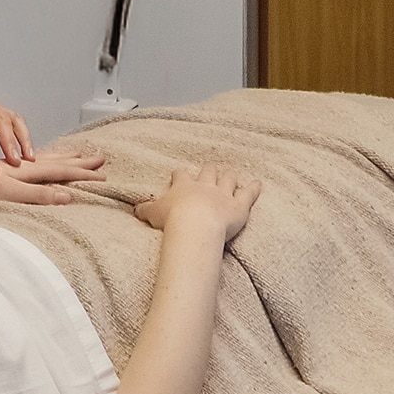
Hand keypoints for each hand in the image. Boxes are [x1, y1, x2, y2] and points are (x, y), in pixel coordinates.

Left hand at [0, 151, 107, 206]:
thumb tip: (65, 197)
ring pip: (38, 160)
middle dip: (77, 162)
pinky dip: (37, 162)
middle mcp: (13, 167)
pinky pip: (23, 166)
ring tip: (78, 155)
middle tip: (101, 158)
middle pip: (52, 161)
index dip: (80, 171)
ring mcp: (3, 168)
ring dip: (60, 158)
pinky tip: (38, 162)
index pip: (56, 169)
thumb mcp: (2, 194)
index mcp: (17, 171)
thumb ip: (33, 196)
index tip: (100, 171)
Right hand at [133, 165, 260, 243]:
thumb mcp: (152, 214)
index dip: (180, 175)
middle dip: (209, 169)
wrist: (195, 225)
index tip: (179, 175)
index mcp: (183, 185)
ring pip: (228, 179)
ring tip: (231, 173)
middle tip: (209, 168)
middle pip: (208, 171)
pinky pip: (248, 194)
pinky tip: (258, 183)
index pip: (181, 175)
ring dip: (229, 176)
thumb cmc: (173, 219)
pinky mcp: (239, 206)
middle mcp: (204, 185)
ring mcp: (223, 194)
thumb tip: (135, 209)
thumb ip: (144, 210)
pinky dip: (254, 188)